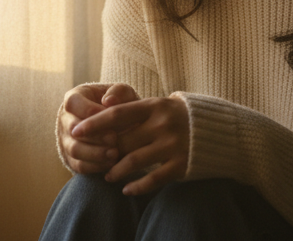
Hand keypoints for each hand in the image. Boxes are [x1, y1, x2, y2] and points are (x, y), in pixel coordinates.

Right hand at [57, 83, 139, 173]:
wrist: (117, 125)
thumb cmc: (119, 105)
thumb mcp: (122, 94)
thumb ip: (119, 92)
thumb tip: (109, 100)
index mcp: (74, 98)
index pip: (73, 103)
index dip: (90, 111)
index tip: (111, 117)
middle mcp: (65, 119)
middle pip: (72, 129)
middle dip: (95, 135)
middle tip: (114, 139)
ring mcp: (66, 140)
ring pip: (74, 149)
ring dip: (95, 153)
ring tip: (115, 153)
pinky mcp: (72, 159)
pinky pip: (79, 165)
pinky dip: (95, 166)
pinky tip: (111, 163)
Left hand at [71, 94, 189, 194]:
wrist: (215, 129)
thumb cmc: (174, 116)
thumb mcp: (156, 105)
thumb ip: (130, 105)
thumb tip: (103, 103)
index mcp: (154, 106)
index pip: (117, 114)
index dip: (95, 123)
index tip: (76, 130)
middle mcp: (163, 124)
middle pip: (123, 140)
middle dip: (104, 151)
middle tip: (92, 159)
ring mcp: (173, 145)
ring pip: (134, 161)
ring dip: (116, 171)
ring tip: (107, 176)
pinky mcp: (181, 164)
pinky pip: (154, 179)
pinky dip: (137, 186)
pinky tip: (125, 189)